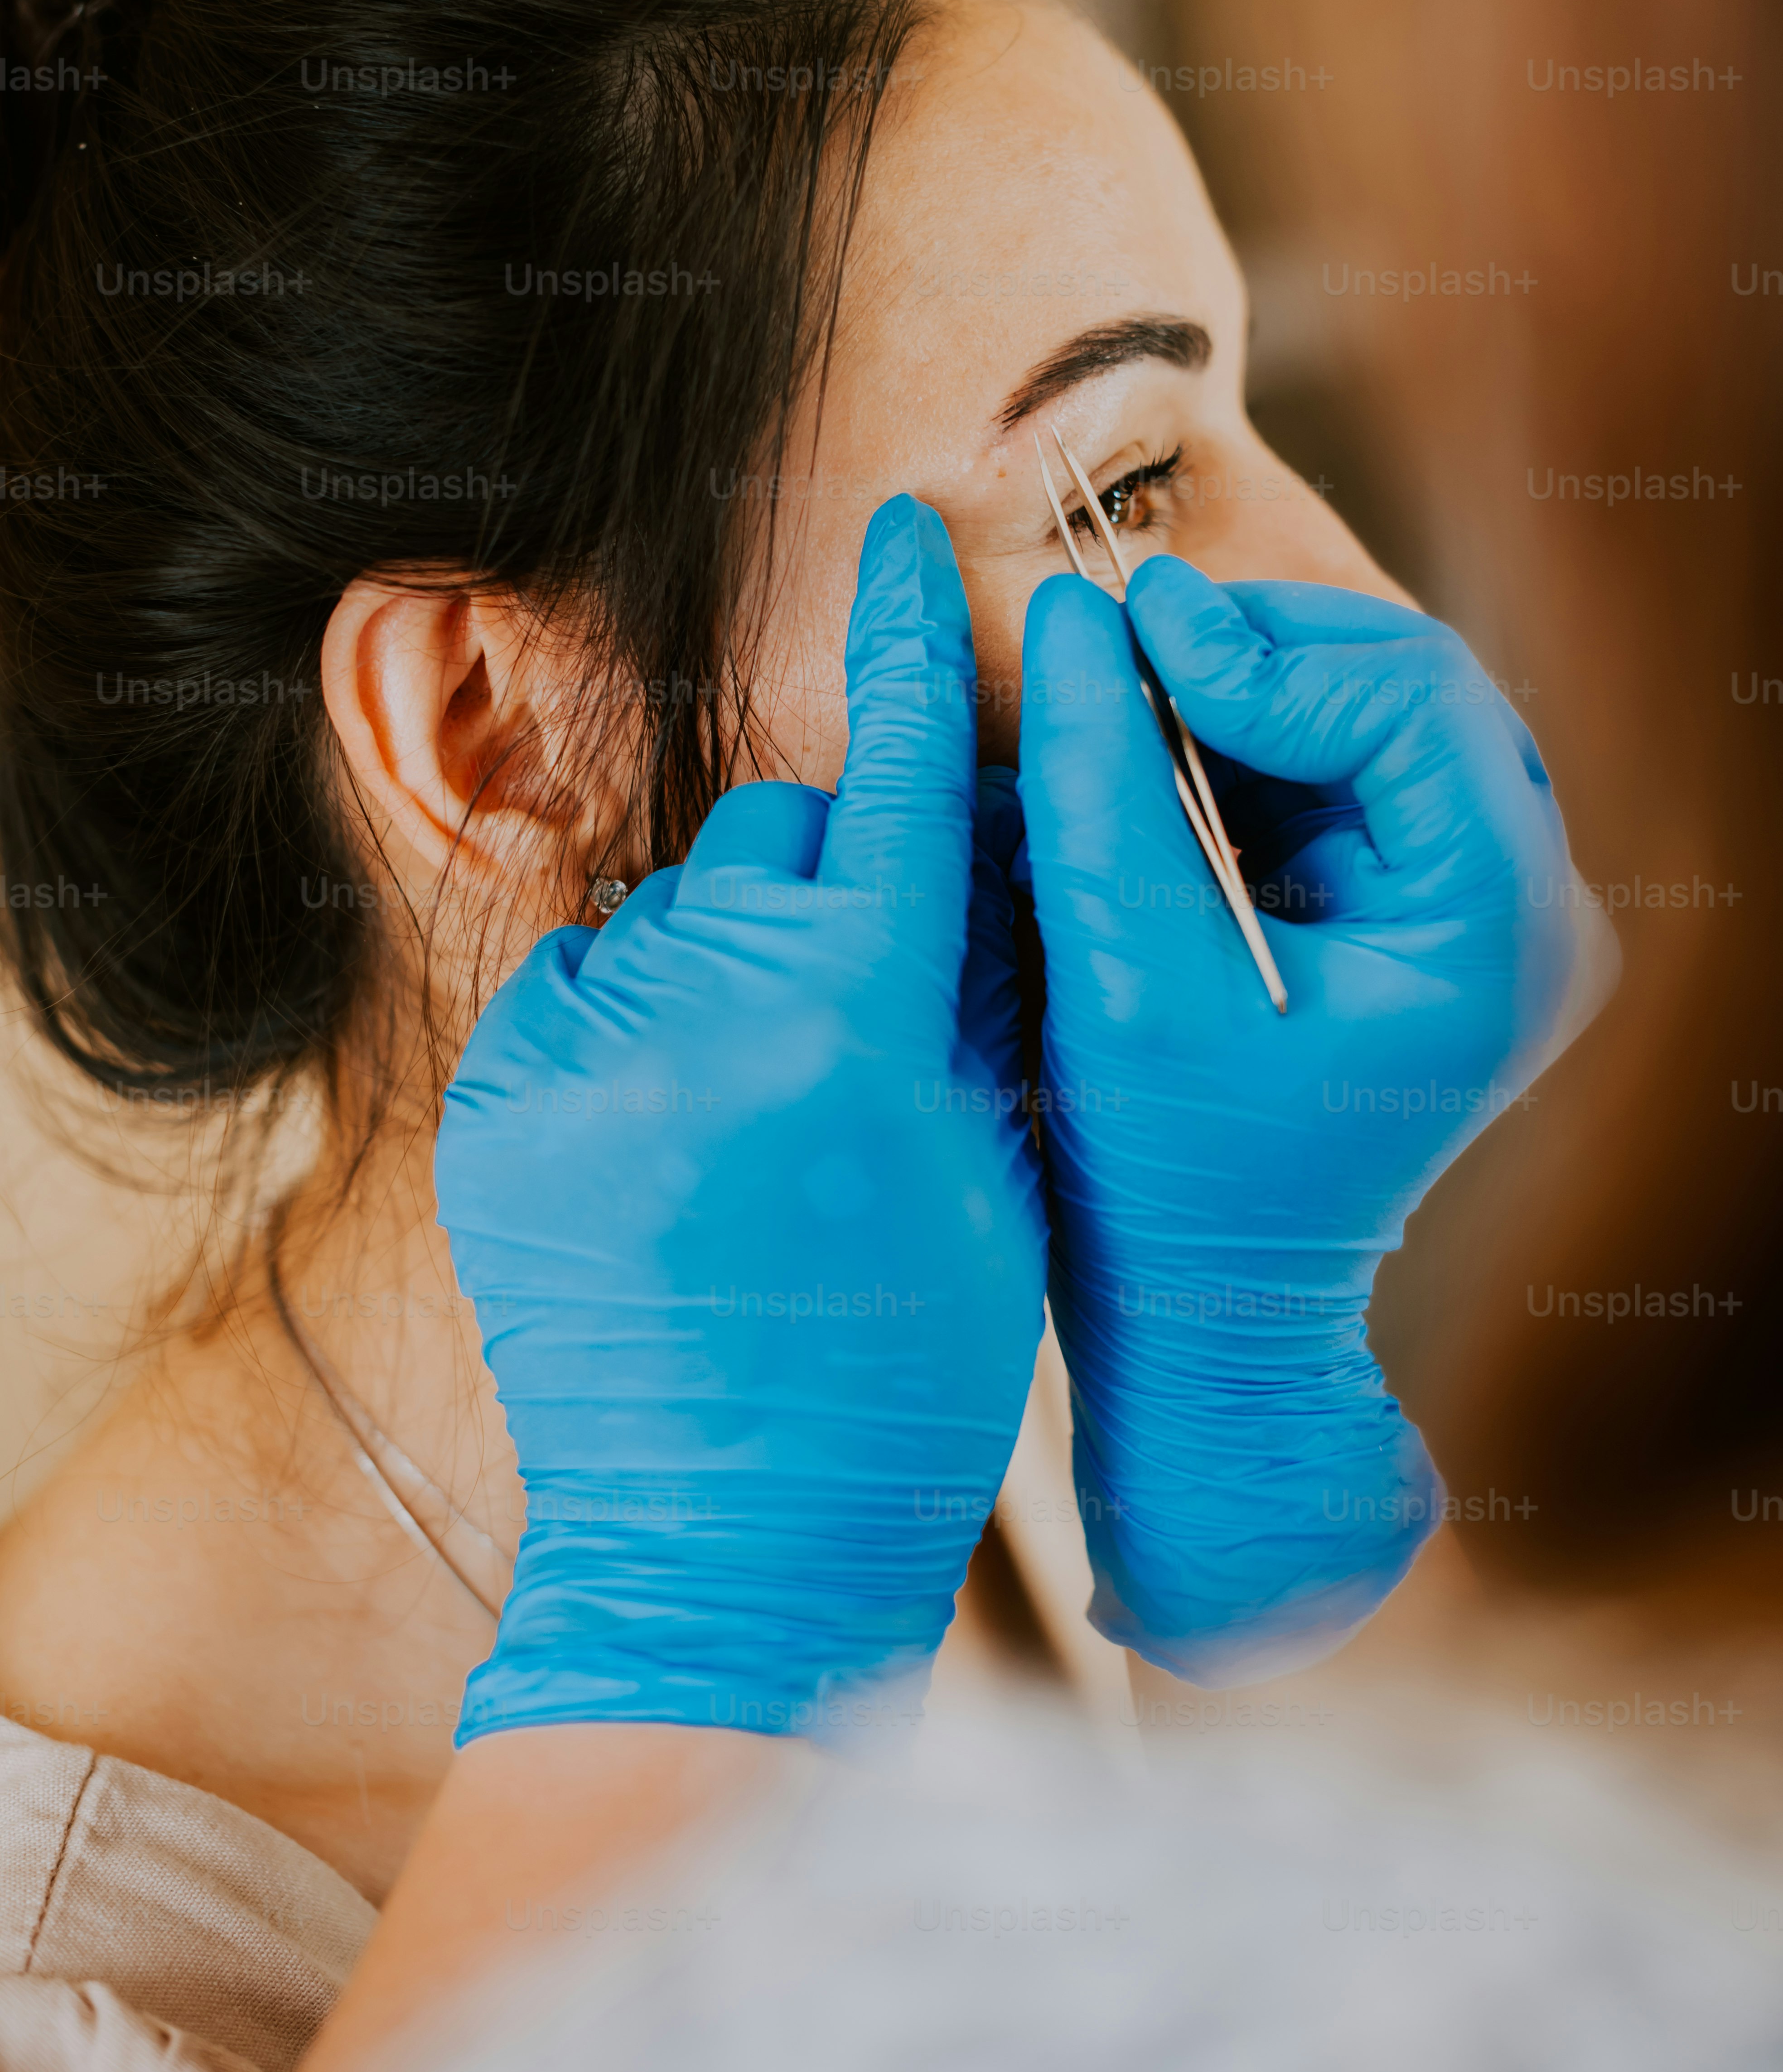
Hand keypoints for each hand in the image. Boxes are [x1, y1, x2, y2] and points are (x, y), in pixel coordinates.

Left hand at [435, 497, 1047, 1741]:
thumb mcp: (994, 1162)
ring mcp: (587, 1052)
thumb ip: (977, 975)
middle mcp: (711, 1008)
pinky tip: (673, 1120)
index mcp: (862, 1021)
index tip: (894, 527)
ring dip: (734, 954)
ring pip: (681, 903)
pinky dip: (632, 1011)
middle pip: (785, 833)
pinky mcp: (499, 1099)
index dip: (904, 637)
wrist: (733, 1544)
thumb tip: (979, 823)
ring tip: (761, 1099)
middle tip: (867, 998)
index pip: (898, 771)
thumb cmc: (908, 1364)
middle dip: (838, 881)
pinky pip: (581, 974)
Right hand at [1017, 562, 1578, 1681]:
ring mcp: (1463, 901)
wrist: (1204, 1310)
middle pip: (1405, 684)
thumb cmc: (1169, 1173)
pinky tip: (1145, 748)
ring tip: (1116, 684)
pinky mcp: (1398, 904)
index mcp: (1494, 931)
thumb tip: (1073, 613)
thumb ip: (1101, 784)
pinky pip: (1327, 765)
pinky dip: (1234, 741)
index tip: (1127, 630)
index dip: (1263, 650)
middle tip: (1120, 633)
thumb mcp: (1123, 972)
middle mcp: (1513, 904)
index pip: (1409, 703)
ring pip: (1363, 709)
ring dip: (1237, 686)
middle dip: (1256, 649)